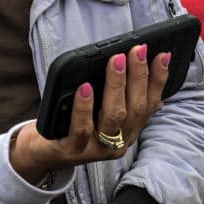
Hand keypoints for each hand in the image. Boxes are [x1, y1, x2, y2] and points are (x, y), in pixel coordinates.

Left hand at [11, 44, 168, 180]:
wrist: (41, 153)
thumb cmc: (70, 124)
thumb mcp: (99, 112)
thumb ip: (116, 96)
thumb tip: (134, 66)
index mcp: (129, 131)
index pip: (150, 103)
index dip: (158, 79)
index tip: (162, 54)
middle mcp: (119, 142)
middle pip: (136, 107)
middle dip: (139, 76)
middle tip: (136, 50)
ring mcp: (97, 148)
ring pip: (114, 115)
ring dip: (117, 85)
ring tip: (116, 61)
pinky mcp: (73, 150)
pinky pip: (82, 128)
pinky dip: (85, 107)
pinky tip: (84, 87)